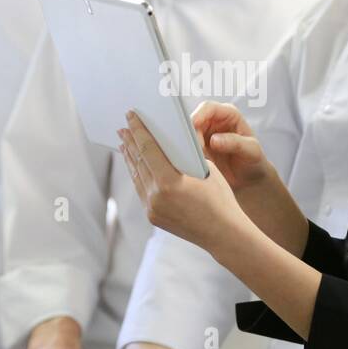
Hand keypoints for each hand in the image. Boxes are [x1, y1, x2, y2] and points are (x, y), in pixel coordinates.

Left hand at [118, 110, 249, 255]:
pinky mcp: (153, 216)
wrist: (223, 233)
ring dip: (131, 158)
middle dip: (131, 142)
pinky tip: (136, 166)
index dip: (138, 130)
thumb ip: (182, 157)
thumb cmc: (219, 197)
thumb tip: (165, 142)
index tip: (131, 116)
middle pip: (138, 161)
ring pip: (137, 177)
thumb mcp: (204, 168)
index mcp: (168, 182)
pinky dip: (138, 175)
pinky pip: (142, 190)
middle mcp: (155, 196)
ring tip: (125, 144)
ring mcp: (152, 208)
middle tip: (124, 127)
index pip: (148, 148)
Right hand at [189, 101, 270, 191]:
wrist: (250, 179)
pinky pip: (188, 148)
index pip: (209, 108)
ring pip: (188, 134)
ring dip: (188, 144)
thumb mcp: (251, 150)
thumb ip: (234, 143)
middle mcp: (215, 121)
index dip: (199, 115)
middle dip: (191, 132)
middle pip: (194, 120)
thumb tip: (213, 140)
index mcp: (229, 114)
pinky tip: (193, 162)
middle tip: (195, 149)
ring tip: (196, 158)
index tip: (193, 127)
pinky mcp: (199, 148)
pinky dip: (188, 153)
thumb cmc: (254, 160)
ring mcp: (205, 135)